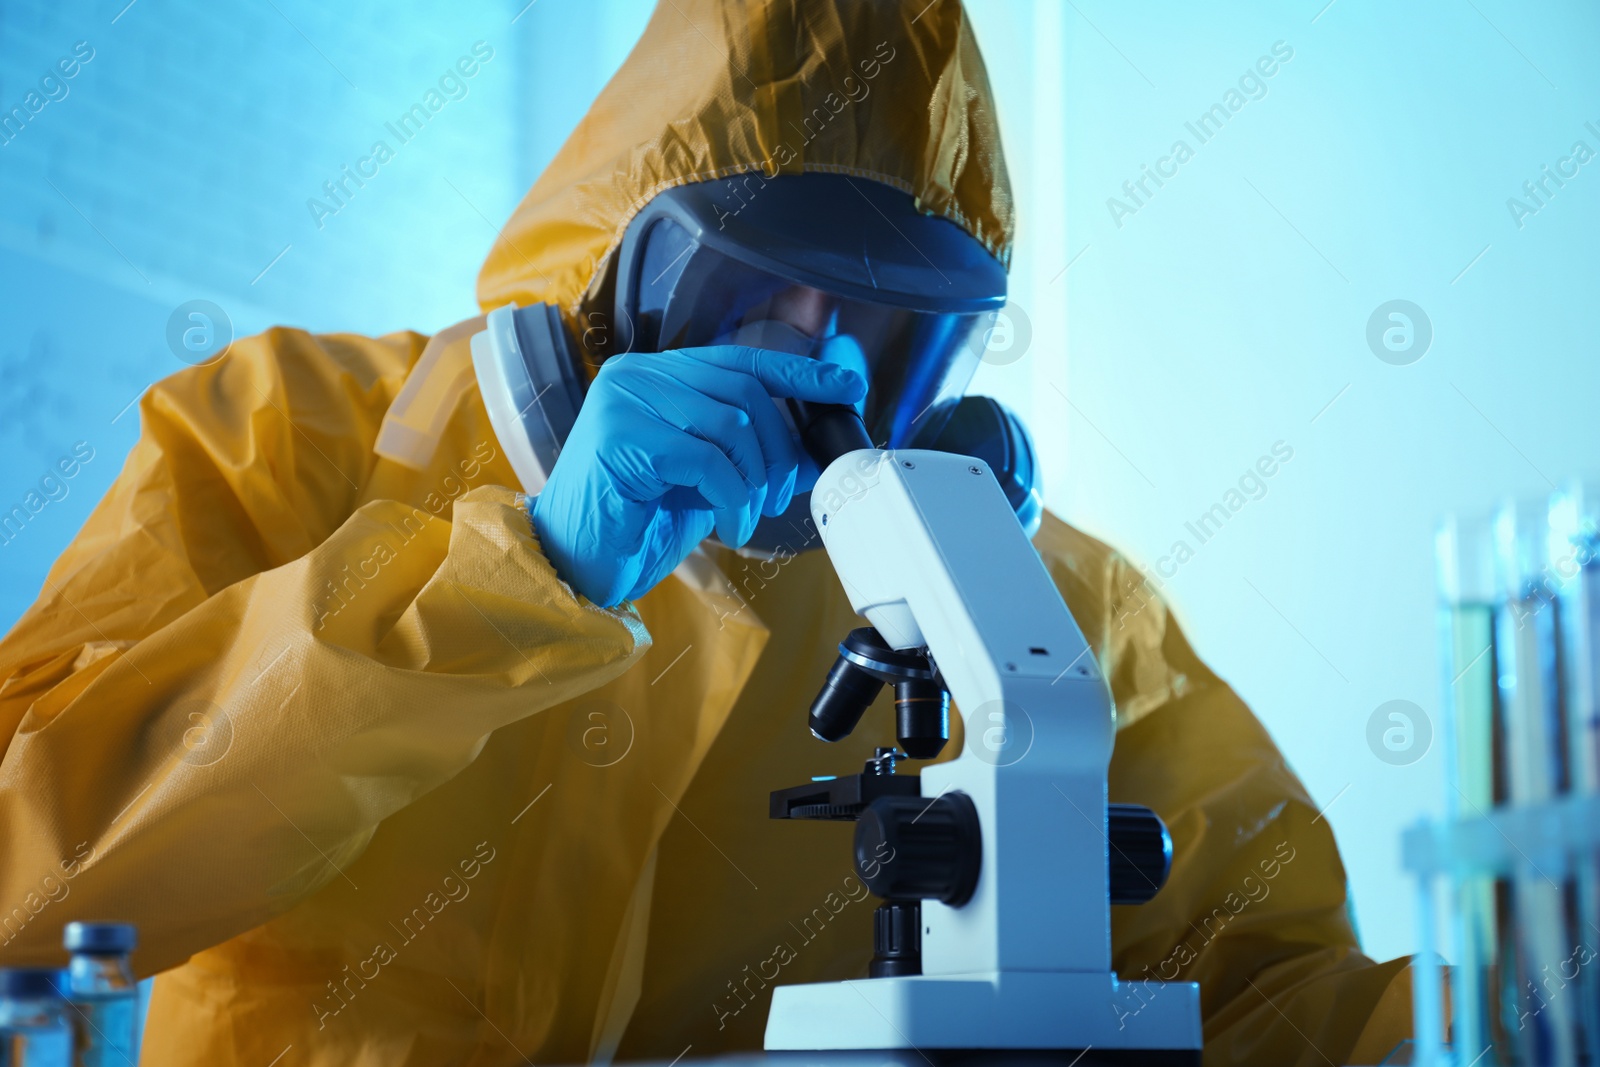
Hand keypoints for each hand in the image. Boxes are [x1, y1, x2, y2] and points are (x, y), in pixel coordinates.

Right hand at [530, 345, 866, 606]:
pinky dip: (733, 498)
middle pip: (744, 393)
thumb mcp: (708, 481)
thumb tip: (813, 445)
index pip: (742, 361)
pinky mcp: (619, 436)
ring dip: (755, 480)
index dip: (799, 373)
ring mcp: (624, 400)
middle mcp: (638, 375)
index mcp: (657, 375)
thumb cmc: (638, 521)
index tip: (846, 388)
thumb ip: (749, 455)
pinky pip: (706, 459)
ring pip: (731, 423)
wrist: (574, 561)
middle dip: (778, 450)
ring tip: (747, 515)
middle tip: (777, 497)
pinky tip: (729, 526)